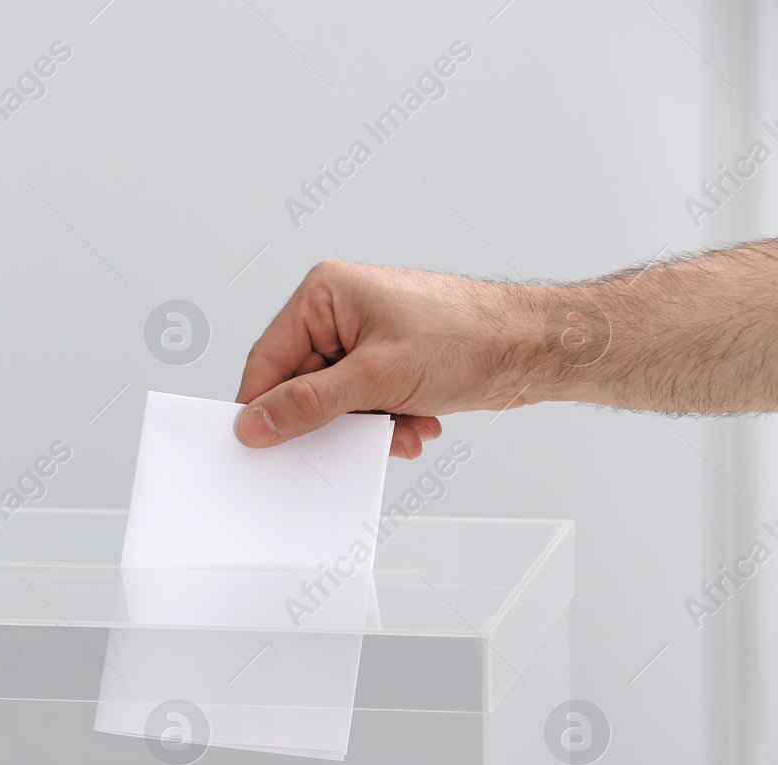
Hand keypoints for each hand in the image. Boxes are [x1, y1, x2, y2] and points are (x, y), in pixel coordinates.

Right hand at [234, 260, 542, 457]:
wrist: (533, 347)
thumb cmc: (470, 336)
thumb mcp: (376, 378)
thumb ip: (308, 405)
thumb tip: (258, 423)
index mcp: (325, 295)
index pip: (268, 360)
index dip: (263, 407)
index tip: (259, 444)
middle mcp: (339, 312)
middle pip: (301, 386)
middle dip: (332, 421)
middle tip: (352, 437)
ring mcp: (364, 338)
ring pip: (333, 402)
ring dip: (364, 426)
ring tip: (401, 426)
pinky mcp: (386, 361)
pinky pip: (361, 404)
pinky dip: (384, 423)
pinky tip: (415, 422)